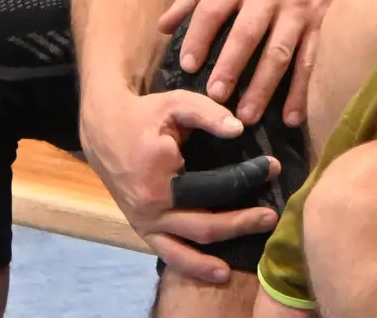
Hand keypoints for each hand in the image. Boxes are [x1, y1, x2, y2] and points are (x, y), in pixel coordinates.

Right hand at [77, 86, 275, 285]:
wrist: (104, 129)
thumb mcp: (176, 103)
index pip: (212, 186)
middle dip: (241, 222)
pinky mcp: (142, 229)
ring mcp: (144, 222)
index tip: (272, 168)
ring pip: (185, 250)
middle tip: (271, 216)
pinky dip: (192, 267)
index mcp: (158, 177)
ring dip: (215, 261)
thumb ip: (208, 113)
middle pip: (204, 226)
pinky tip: (217, 272)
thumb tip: (239, 129)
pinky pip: (168, 254)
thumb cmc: (144, 115)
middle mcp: (151, 207)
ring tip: (246, 258)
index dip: (245, 178)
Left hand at [159, 0, 357, 128]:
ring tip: (247, 116)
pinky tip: (290, 118)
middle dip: (231, 64)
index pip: (213, 7)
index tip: (188, 65)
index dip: (199, 35)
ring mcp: (297, 12)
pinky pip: (310, 62)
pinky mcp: (320, 28)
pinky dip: (301, 92)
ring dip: (264, 86)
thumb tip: (162, 27)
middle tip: (216, 95)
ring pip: (280, 52)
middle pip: (247, 31)